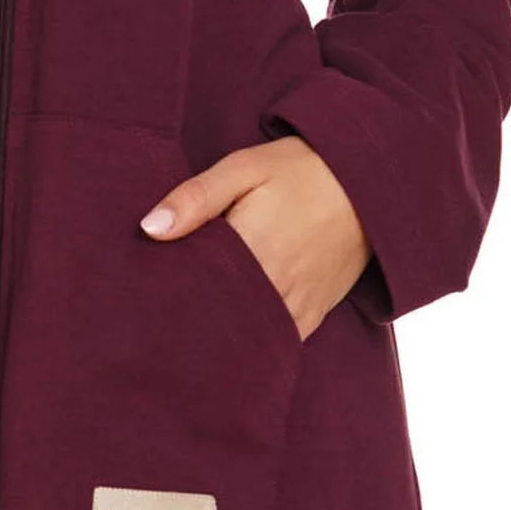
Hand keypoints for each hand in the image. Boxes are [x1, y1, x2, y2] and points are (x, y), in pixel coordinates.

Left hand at [139, 137, 372, 342]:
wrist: (368, 182)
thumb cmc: (300, 169)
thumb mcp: (244, 168)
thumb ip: (196, 198)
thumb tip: (149, 228)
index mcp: (251, 246)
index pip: (196, 286)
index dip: (167, 294)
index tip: (142, 298)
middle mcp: (275, 284)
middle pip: (218, 317)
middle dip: (188, 320)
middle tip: (155, 321)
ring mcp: (298, 303)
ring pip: (248, 335)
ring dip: (221, 334)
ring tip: (185, 336)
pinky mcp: (314, 313)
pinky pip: (279, 341)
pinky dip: (254, 342)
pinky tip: (230, 341)